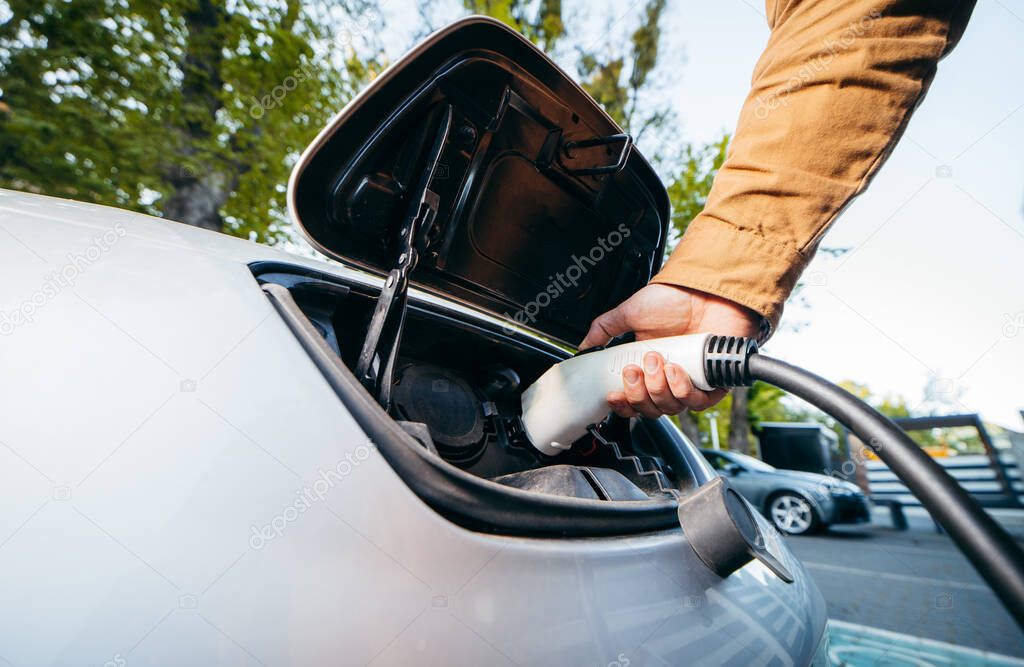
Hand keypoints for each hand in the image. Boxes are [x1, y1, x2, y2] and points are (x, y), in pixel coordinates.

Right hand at [580, 284, 760, 417]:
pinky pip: (698, 402)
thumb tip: (583, 347)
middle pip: (651, 410)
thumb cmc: (674, 298)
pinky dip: (684, 391)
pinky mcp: (713, 382)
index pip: (633, 401)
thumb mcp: (630, 313)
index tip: (614, 395)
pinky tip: (676, 371)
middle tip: (635, 369)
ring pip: (672, 408)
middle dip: (639, 394)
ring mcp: (691, 381)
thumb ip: (603, 329)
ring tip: (658, 363)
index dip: (623, 405)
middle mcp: (669, 379)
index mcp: (647, 369)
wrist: (704, 289)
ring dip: (660, 389)